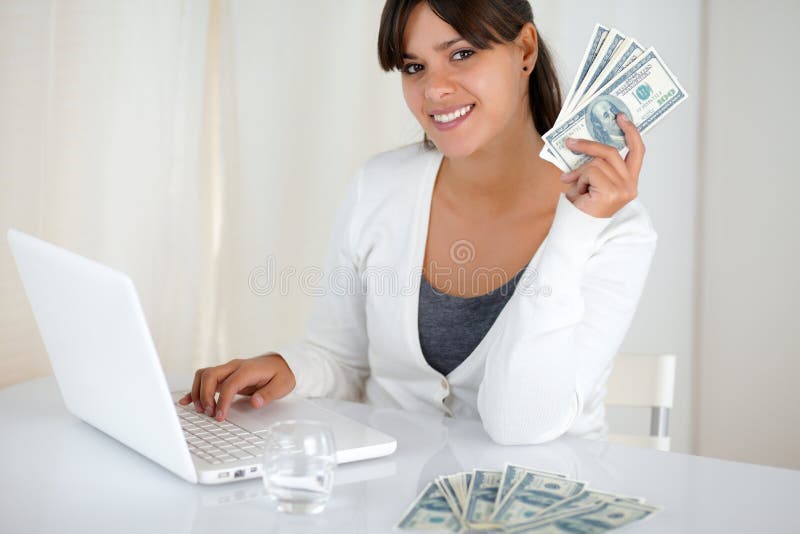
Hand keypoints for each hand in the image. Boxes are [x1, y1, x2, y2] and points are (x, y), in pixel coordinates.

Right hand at [177, 353, 295, 420]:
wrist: (283, 363)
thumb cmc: (282, 374)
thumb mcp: (282, 385)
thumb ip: (268, 394)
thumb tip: (255, 402)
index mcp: (248, 369)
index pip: (229, 384)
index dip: (222, 401)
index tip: (220, 416)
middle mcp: (235, 367)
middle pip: (210, 375)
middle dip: (205, 395)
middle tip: (209, 413)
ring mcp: (228, 369)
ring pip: (204, 375)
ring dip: (198, 392)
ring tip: (202, 410)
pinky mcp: (225, 375)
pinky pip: (205, 379)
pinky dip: (195, 390)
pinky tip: (187, 401)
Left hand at [559, 112, 644, 217]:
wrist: (577, 229)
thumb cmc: (583, 207)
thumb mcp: (591, 181)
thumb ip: (595, 164)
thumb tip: (583, 142)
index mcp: (629, 181)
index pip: (637, 151)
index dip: (631, 132)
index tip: (621, 118)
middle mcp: (630, 185)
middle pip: (610, 152)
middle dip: (588, 145)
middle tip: (570, 142)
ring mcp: (623, 189)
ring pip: (597, 162)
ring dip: (580, 171)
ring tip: (572, 183)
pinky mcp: (612, 192)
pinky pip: (590, 172)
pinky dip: (579, 179)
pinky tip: (577, 192)